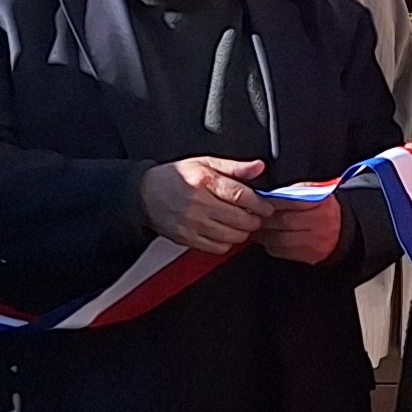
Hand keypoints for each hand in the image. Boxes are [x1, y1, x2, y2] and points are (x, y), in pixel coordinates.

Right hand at [142, 155, 271, 256]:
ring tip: (240, 223)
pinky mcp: (186, 238)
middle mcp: (198, 203)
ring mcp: (191, 223)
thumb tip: (259, 168)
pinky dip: (226, 242)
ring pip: (231, 236)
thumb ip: (235, 167)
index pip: (241, 196)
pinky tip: (224, 232)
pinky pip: (217, 248)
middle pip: (240, 219)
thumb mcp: (205, 163)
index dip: (260, 204)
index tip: (267, 207)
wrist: (145, 193)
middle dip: (254, 219)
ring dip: (242, 232)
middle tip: (255, 215)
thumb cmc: (176, 177)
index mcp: (204, 181)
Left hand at [253, 191, 348, 265]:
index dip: (268, 203)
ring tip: (255, 229)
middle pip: (283, 221)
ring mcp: (315, 241)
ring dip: (263, 234)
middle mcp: (319, 222)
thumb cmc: (324, 210)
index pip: (288, 201)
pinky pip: (283, 252)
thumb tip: (267, 194)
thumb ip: (294, 191)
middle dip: (263, 219)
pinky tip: (267, 239)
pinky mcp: (310, 256)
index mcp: (320, 202)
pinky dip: (271, 245)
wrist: (343, 232)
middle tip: (249, 216)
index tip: (255, 202)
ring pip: (280, 239)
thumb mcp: (315, 192)